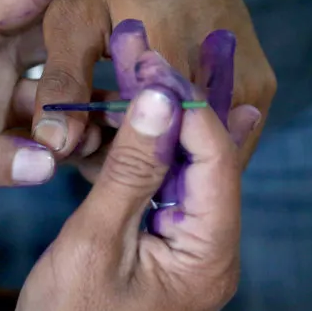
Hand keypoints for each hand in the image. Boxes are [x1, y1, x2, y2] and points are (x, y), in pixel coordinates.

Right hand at [17, 63, 259, 310]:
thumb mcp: (95, 241)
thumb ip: (131, 170)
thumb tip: (160, 100)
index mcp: (209, 255)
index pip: (216, 161)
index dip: (188, 106)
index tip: (153, 63)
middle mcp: (213, 247)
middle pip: (208, 159)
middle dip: (179, 105)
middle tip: (150, 56)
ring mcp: (191, 245)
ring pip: (187, 167)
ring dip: (164, 122)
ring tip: (145, 72)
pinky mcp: (168, 242)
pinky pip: (168, 186)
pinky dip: (152, 151)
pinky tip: (145, 118)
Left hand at [32, 0, 275, 162]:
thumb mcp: (75, 18)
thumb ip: (64, 81)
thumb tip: (54, 144)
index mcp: (174, 67)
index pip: (141, 150)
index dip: (109, 166)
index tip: (87, 161)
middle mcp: (223, 85)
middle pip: (177, 160)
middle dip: (138, 167)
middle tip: (105, 154)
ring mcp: (250, 92)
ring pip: (202, 156)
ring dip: (166, 159)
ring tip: (132, 140)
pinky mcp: (260, 93)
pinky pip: (222, 141)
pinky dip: (190, 144)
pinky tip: (162, 128)